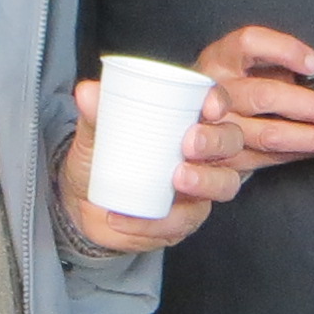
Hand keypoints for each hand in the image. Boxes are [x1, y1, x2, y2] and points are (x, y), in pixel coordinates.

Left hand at [58, 75, 251, 252]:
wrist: (83, 202)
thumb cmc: (101, 157)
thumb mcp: (95, 133)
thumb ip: (94, 113)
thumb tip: (87, 92)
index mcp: (185, 119)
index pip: (215, 103)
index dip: (219, 101)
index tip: (209, 107)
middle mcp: (201, 151)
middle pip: (230, 142)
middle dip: (216, 141)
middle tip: (189, 143)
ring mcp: (199, 186)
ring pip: (224, 184)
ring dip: (205, 181)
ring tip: (177, 179)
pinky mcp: (184, 219)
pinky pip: (182, 222)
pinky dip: (155, 222)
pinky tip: (125, 217)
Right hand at [193, 26, 313, 169]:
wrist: (186, 131)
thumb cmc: (225, 93)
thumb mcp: (241, 69)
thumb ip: (274, 69)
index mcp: (219, 60)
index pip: (249, 43)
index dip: (284, 50)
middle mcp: (213, 92)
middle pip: (265, 95)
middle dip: (311, 106)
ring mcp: (217, 128)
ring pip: (270, 134)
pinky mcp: (225, 158)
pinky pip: (269, 157)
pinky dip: (301, 153)